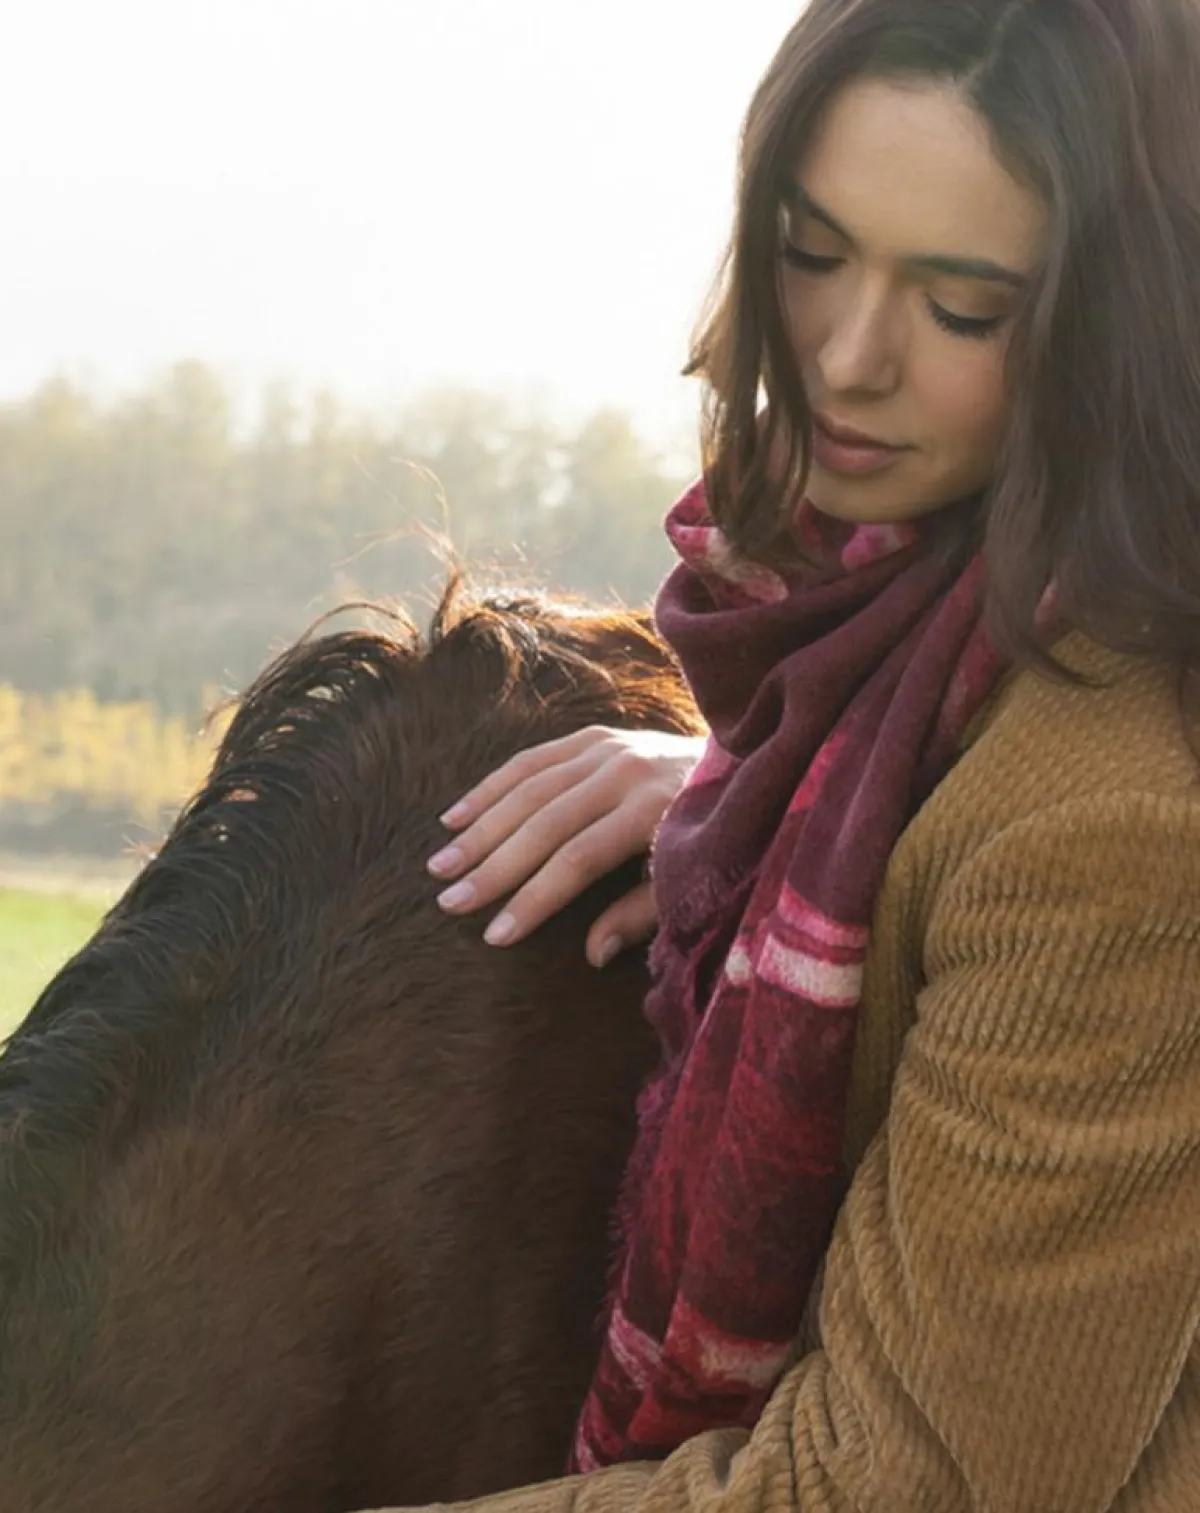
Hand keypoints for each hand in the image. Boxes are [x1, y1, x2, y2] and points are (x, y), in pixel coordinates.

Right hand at [426, 726, 706, 967]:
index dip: (535, 899)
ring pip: (528, 789)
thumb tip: (590, 954)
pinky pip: (531, 760)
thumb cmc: (720, 838)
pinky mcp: (595, 735)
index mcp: (653, 809)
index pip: (578, 859)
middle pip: (544, 823)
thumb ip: (642, 914)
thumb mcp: (692, 881)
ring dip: (479, 829)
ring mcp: (608, 746)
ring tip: (440, 866)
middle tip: (450, 902)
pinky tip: (455, 817)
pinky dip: (490, 788)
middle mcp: (625, 770)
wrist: (748, 763)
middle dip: (493, 867)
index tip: (495, 936)